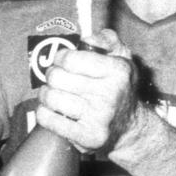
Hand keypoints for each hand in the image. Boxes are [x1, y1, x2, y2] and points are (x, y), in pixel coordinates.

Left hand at [36, 29, 139, 152]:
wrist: (130, 128)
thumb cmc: (120, 88)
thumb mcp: (122, 58)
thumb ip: (107, 39)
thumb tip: (87, 37)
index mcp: (118, 71)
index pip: (69, 59)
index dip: (61, 57)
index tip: (64, 62)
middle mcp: (110, 94)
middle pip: (55, 77)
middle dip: (53, 75)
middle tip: (60, 79)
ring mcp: (99, 118)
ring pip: (49, 98)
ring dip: (48, 94)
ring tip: (57, 95)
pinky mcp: (87, 137)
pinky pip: (47, 119)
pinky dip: (45, 113)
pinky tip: (55, 111)